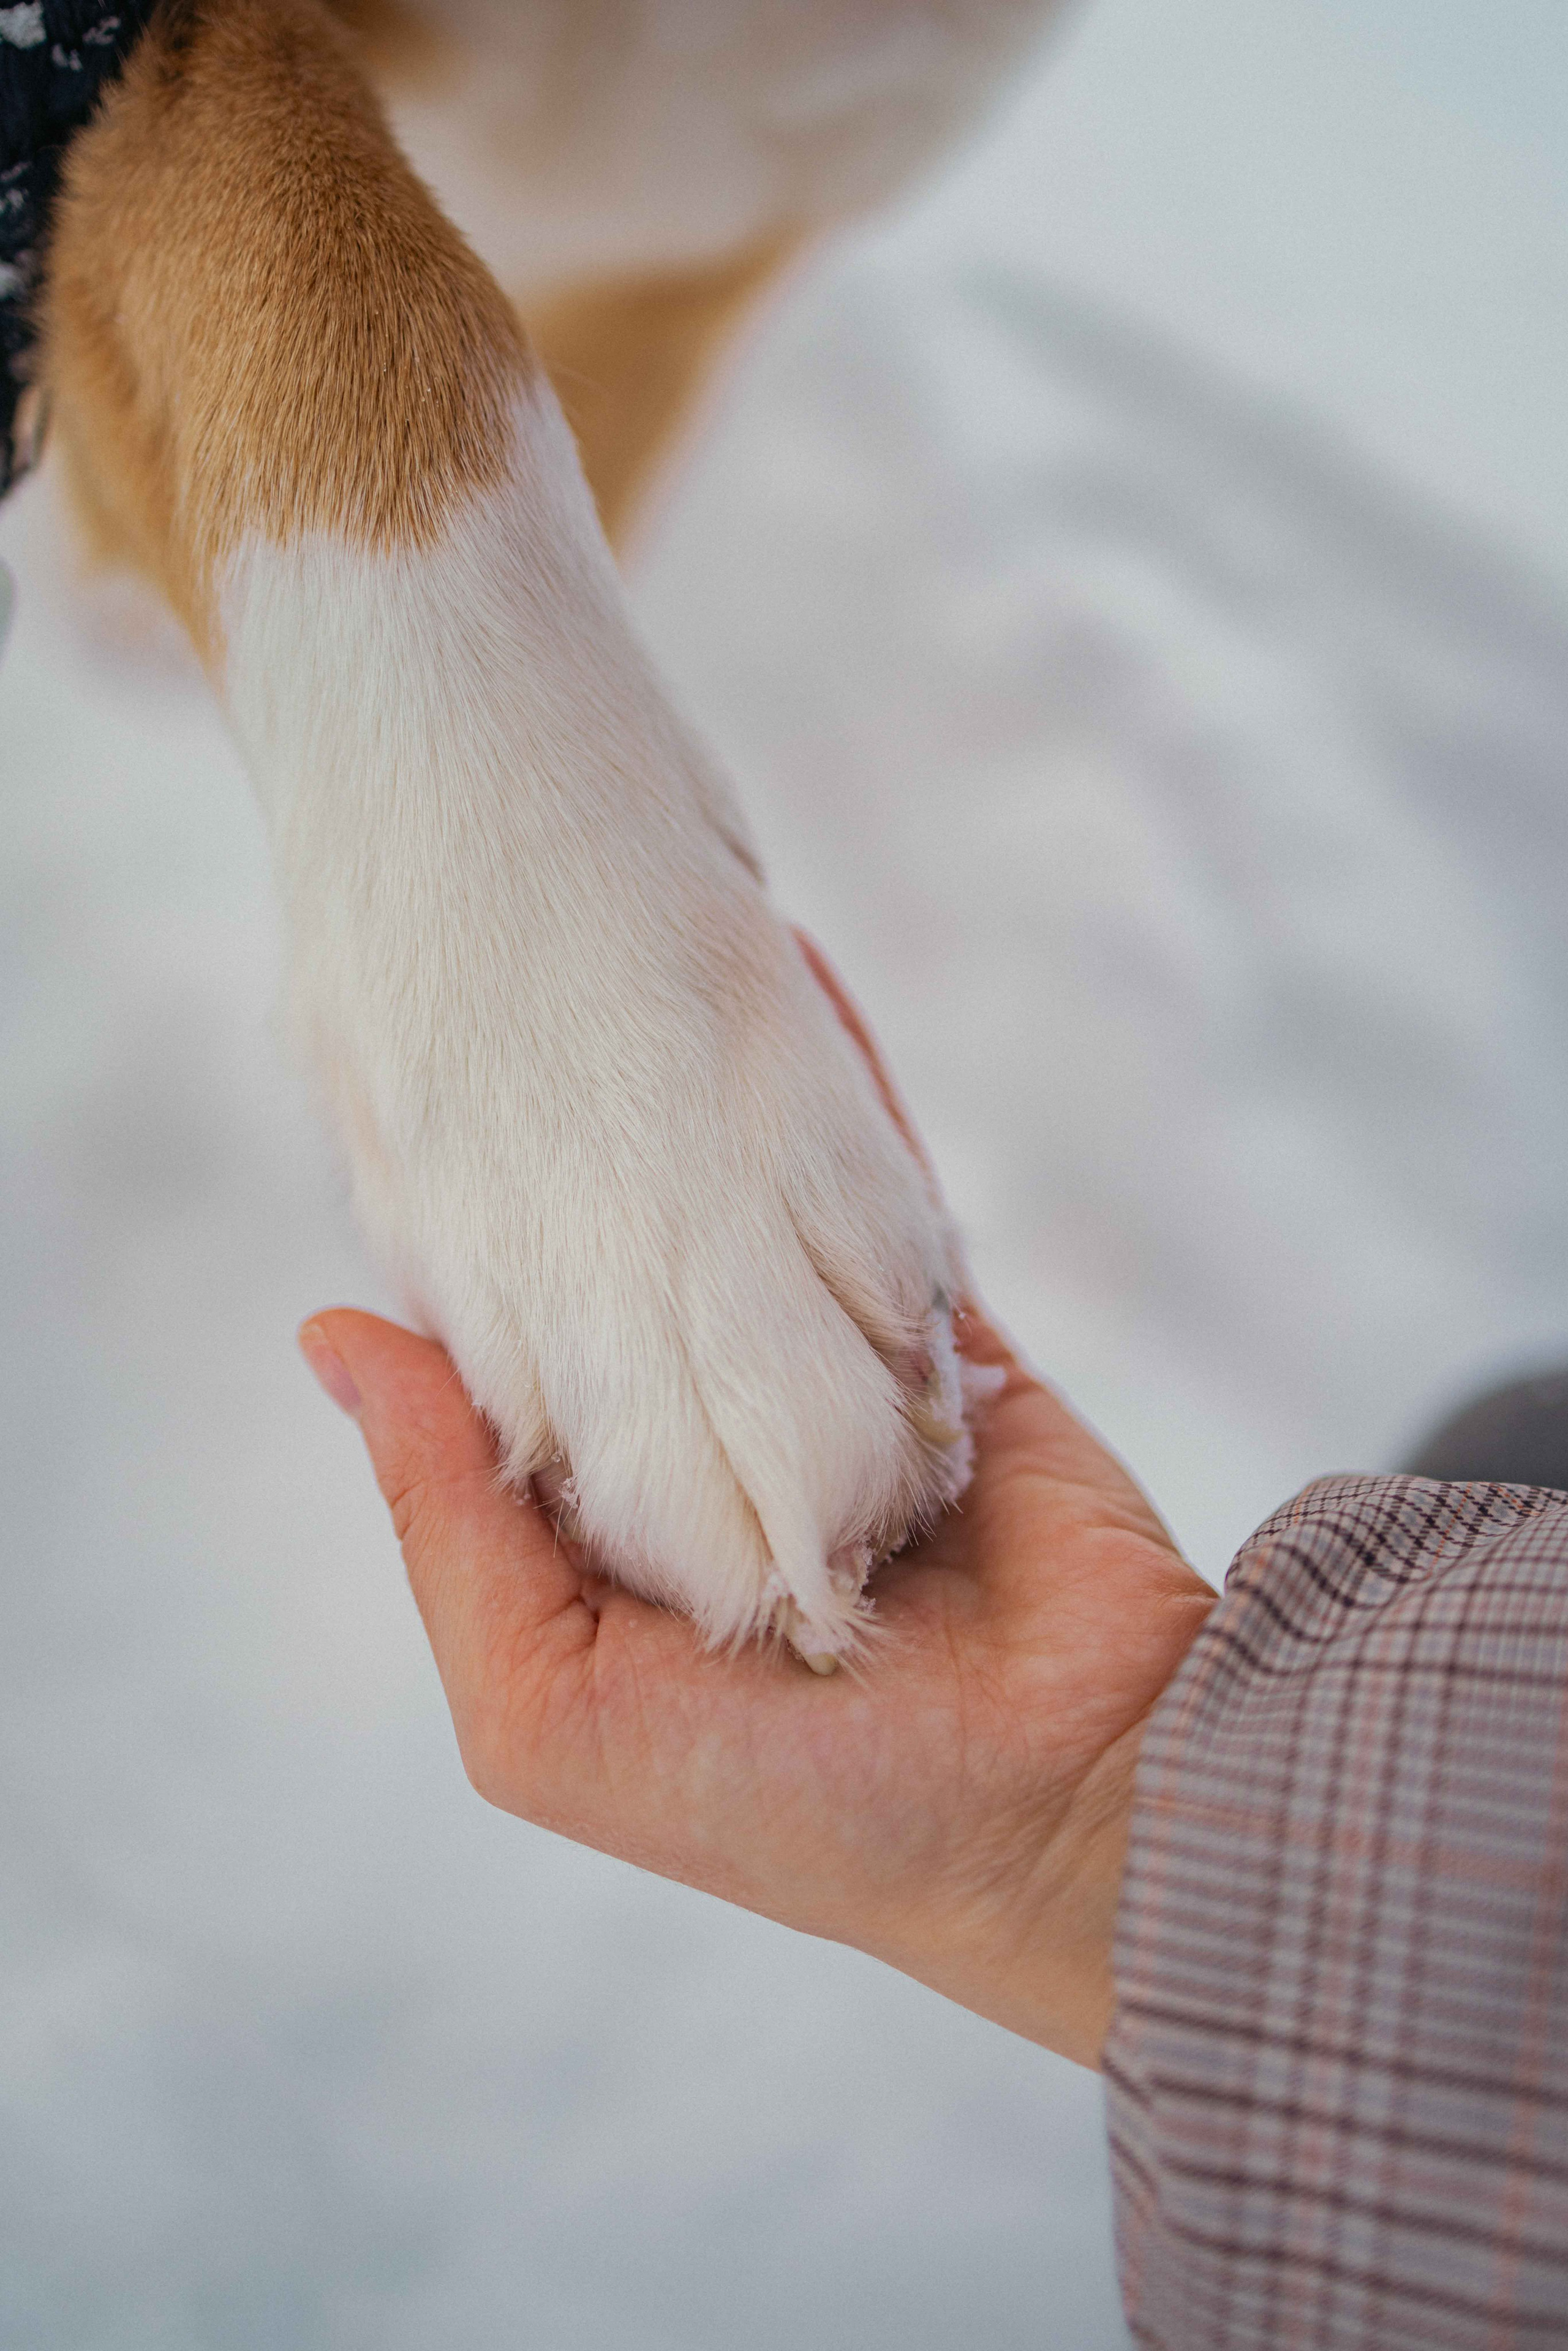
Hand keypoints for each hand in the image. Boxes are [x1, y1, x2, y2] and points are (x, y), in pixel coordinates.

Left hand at [299, 958, 1214, 2067]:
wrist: (1075, 1811)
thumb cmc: (801, 1805)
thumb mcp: (551, 1707)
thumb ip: (446, 1525)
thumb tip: (334, 1335)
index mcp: (609, 1552)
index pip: (516, 1383)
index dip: (468, 1272)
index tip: (419, 1136)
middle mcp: (714, 1466)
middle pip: (632, 1288)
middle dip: (584, 1170)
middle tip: (520, 1016)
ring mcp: (834, 1400)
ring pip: (752, 1225)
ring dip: (706, 1114)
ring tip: (640, 968)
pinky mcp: (946, 1354)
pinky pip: (882, 1202)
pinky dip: (843, 1095)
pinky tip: (794, 982)